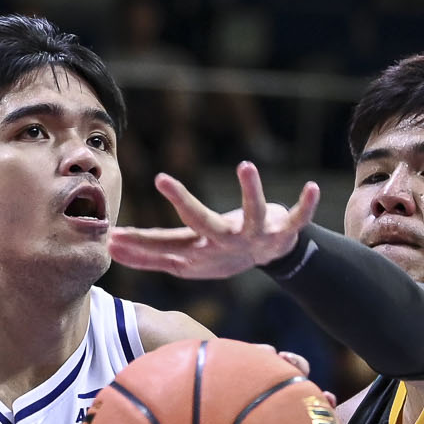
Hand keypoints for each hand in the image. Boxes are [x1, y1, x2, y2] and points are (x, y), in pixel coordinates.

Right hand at [109, 162, 321, 278]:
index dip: (140, 241)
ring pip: (252, 213)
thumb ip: (151, 249)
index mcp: (199, 252)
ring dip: (251, 192)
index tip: (115, 233)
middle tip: (162, 179)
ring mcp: (255, 239)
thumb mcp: (186, 255)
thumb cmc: (224, 250)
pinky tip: (312, 186)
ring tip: (245, 166)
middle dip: (184, 202)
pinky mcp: (283, 234)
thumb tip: (111, 242)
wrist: (272, 258)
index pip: (164, 244)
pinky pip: (298, 219)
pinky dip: (307, 206)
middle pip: (202, 224)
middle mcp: (225, 245)